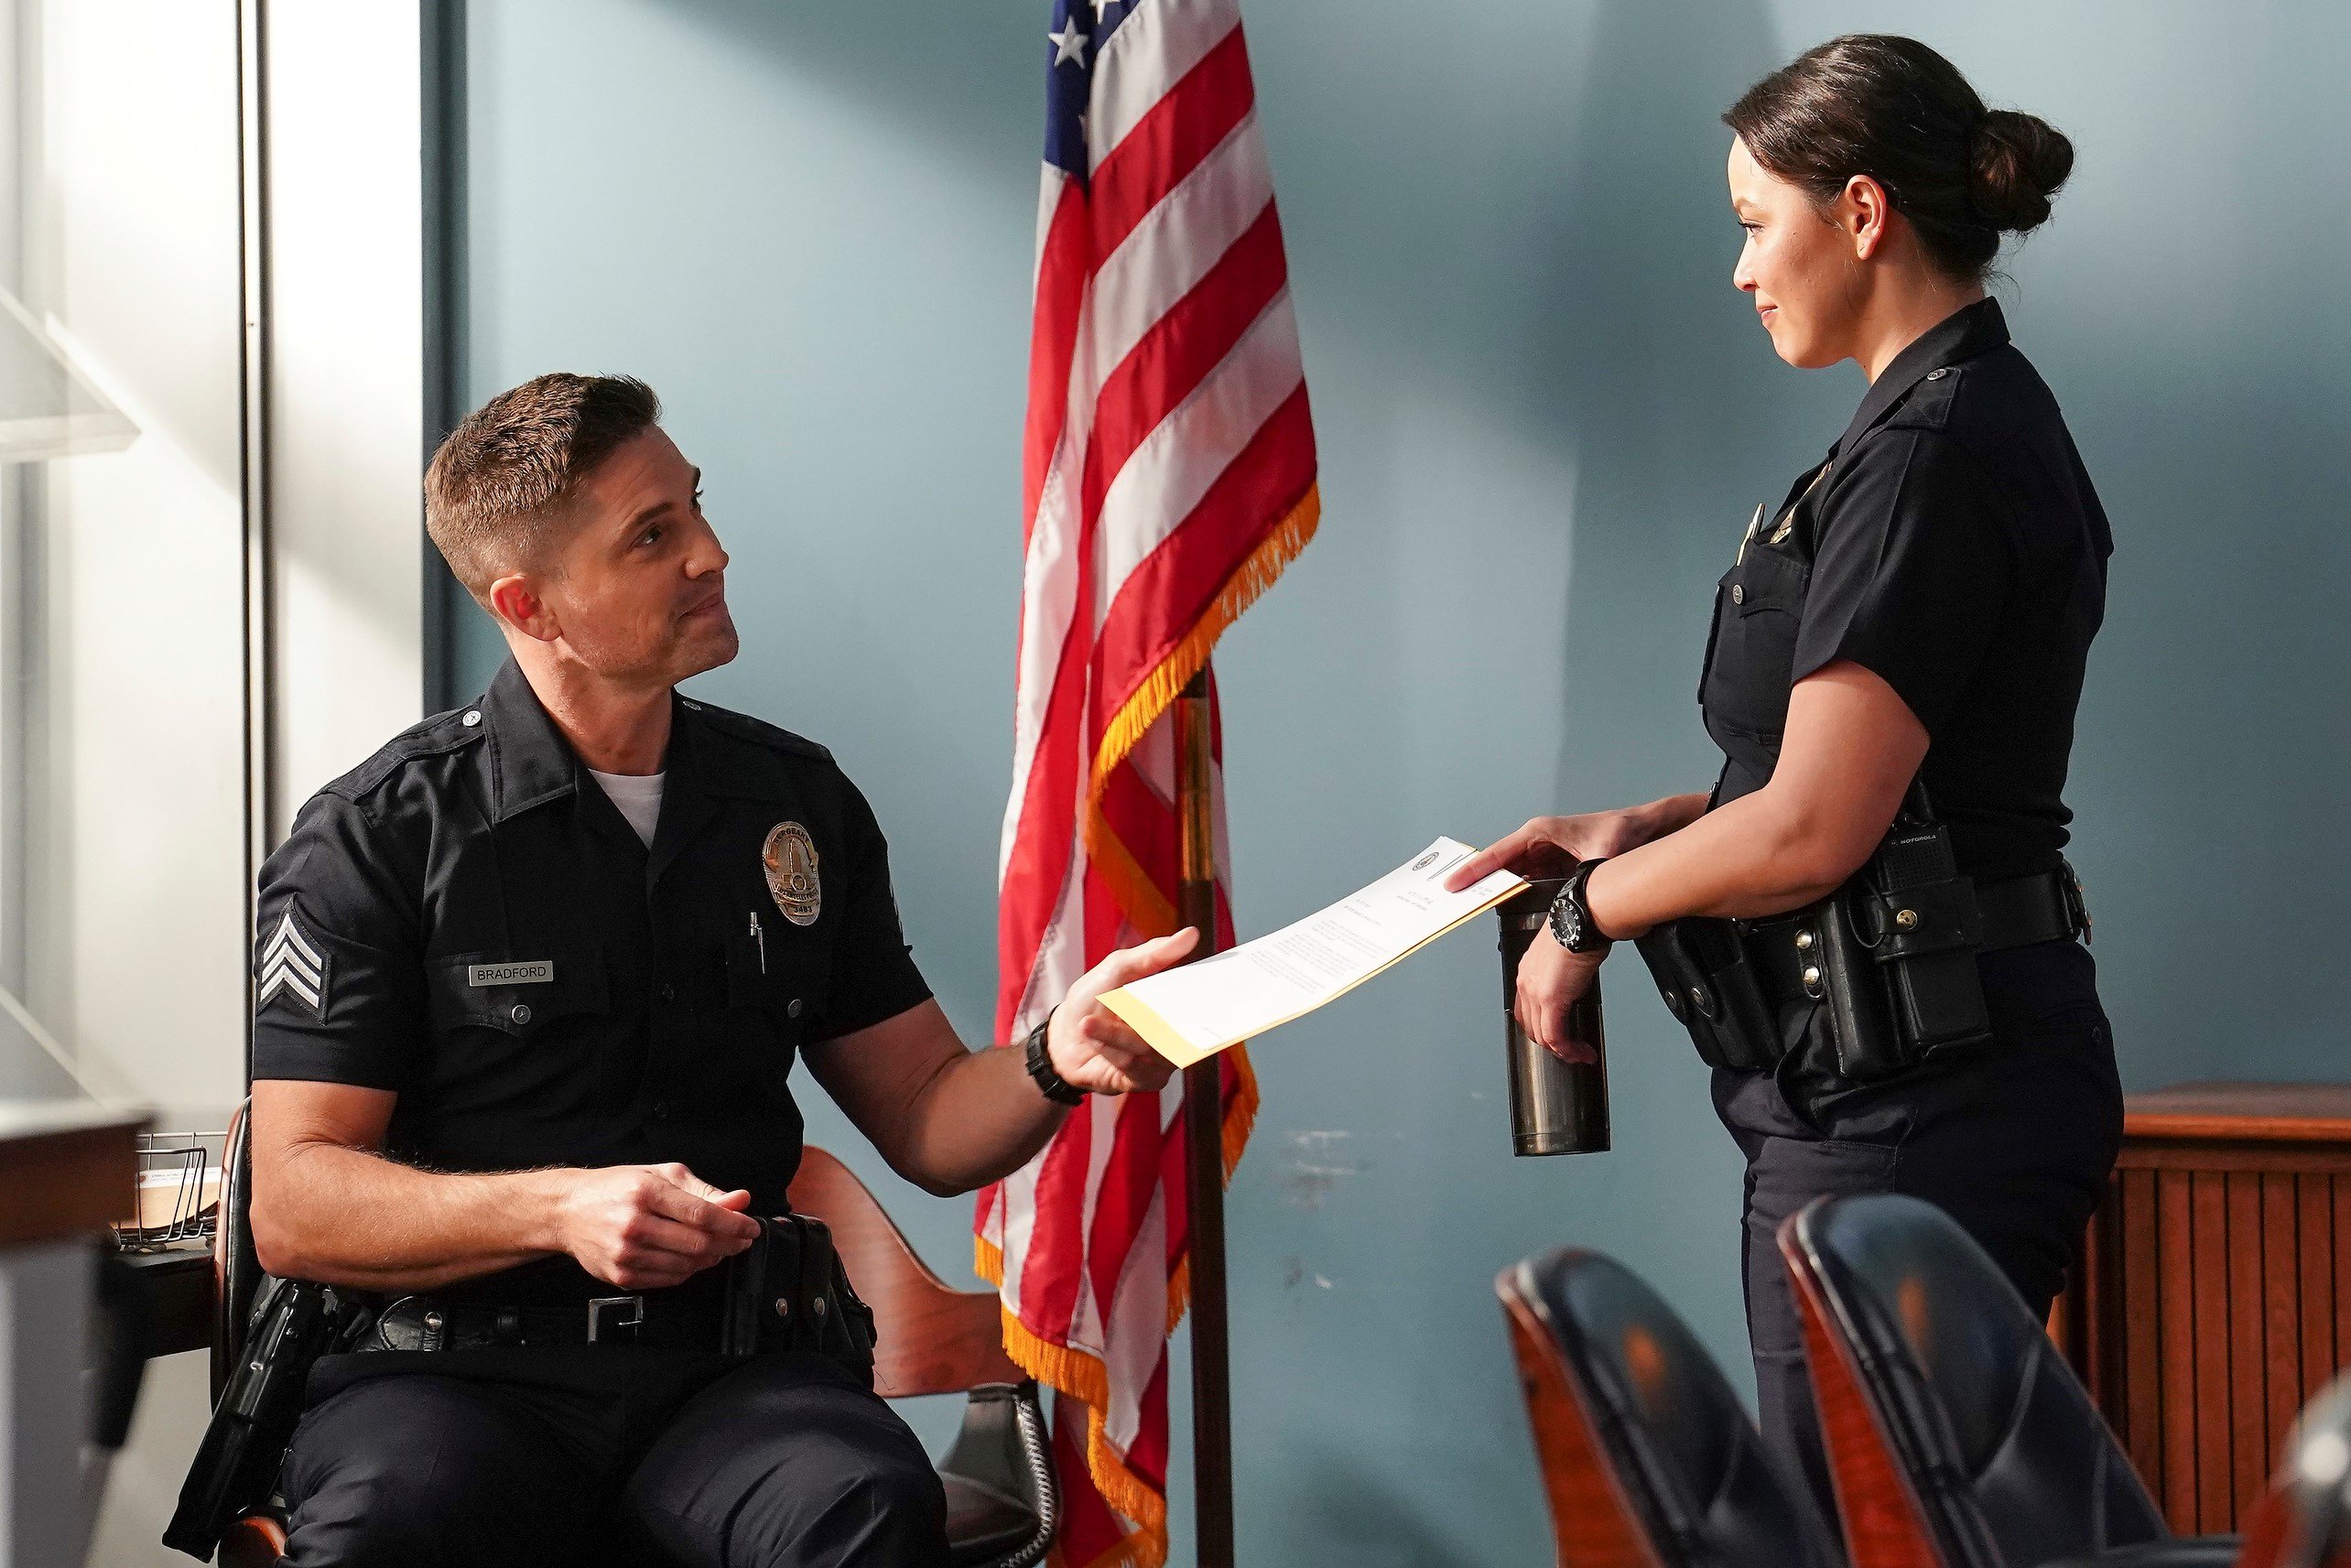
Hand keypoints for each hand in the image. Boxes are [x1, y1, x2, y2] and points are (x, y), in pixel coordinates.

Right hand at [551, 1162, 762, 1290]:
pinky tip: (693, 1259)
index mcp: (646, 1192)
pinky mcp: (620, 1276)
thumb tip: (740, 1200)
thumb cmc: (617, 1188)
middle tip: (741, 1239)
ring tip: (719, 1247)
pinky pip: (669, 1280)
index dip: (734, 1224)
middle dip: (729, 1244)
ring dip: (712, 1259)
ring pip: (686, 1265)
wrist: (566, 1210)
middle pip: (698, 1243)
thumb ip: (703, 1189)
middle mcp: (634, 1224)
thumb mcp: (659, 1174)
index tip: (751, 1227)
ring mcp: (626, 1254)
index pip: (702, 1214)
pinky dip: (689, 1271)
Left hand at [1046, 928, 1200, 1096]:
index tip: (1202, 987)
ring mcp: (1164, 1057)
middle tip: (1132, 1011)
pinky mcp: (1148, 1080)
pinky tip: (1092, 1037)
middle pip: (1186, 1028)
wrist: (1063, 1040)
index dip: (1207, 994)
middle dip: (1158, 1018)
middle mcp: (1174, 1031)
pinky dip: (1113, 1052)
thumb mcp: (1117, 969)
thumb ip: (1152, 954)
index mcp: (1173, 1002)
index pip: (1203, 999)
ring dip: (1118, 1035)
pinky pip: (1139, 1069)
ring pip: (1154, 1047)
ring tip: (1089, 1024)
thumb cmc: (1093, 1000)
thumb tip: (1191, 934)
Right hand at [1445, 808, 1663, 892]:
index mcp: (1540, 833)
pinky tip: (1512, 915)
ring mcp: (1545, 856)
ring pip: (1512, 878)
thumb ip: (1586, 874)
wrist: (1648, 830)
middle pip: (1500, 868)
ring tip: (1477, 911)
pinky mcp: (1555, 869)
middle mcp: (1538, 843)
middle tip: (1458, 903)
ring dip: (1498, 893)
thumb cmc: (1626, 832)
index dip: (1474, 871)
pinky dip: (1518, 898)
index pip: (1498, 854)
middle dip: (1480, 885)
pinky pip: (1528, 885)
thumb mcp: (1604, 854)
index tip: (1453, 885)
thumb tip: (1572, 898)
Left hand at [1516, 927, 1606, 1063]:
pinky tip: (1581, 1052)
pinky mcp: (1550, 999)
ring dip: (1561, 1050)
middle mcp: (1525, 982)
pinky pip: (1555, 1036)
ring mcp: (1535, 991)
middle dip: (1550, 1043)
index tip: (1558, 1035)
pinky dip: (1568, 1050)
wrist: (1583, 919)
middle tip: (1570, 1049)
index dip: (1541, 1028)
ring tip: (1578, 1054)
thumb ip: (1564, 977)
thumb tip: (1575, 991)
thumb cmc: (1579, 928)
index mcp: (1528, 971)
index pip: (1526, 1010)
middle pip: (1531, 1027)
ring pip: (1541, 1036)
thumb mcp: (1565, 956)